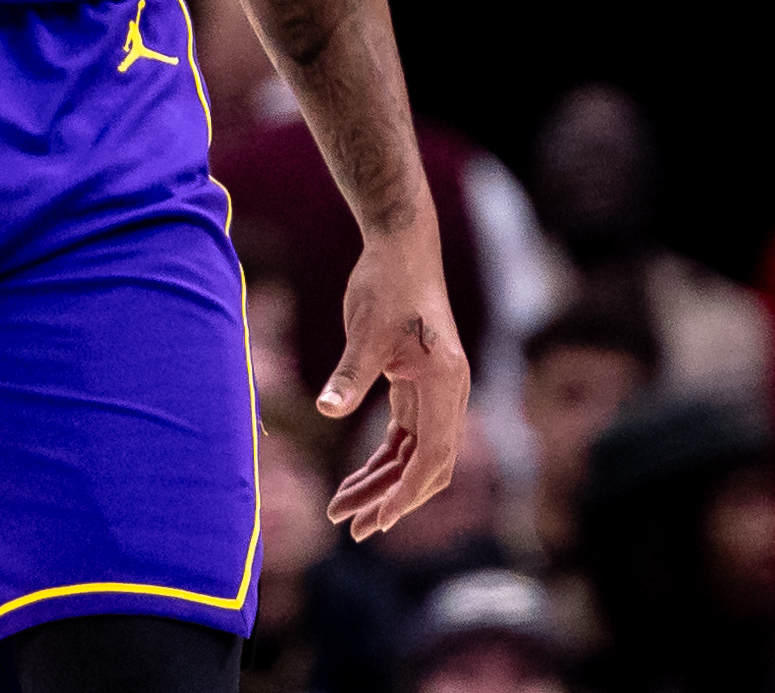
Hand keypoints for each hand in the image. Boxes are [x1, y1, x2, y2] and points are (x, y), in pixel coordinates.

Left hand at [317, 223, 470, 539]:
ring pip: (412, 454)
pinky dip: (380, 459)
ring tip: (341, 509)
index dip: (406, 494)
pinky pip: (402, 436)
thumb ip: (350, 374)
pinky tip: (354, 480)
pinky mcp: (414, 384)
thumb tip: (327, 409)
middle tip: (351, 529)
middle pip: (425, 466)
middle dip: (390, 499)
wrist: (400, 244)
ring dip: (381, 483)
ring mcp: (433, 390)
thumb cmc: (387, 282)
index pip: (432, 457)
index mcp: (445, 384)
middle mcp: (447, 393)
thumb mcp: (366, 331)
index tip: (378, 521)